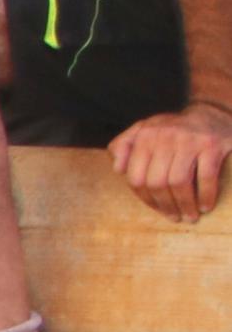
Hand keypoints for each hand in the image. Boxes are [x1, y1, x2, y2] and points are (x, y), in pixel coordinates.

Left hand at [110, 100, 231, 221]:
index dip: (145, 199)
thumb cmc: (173, 130)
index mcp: (145, 136)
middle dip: (166, 205)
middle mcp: (164, 136)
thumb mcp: (144, 131)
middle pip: (156, 182)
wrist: (213, 113)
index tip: (157, 209)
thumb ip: (124, 146)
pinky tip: (205, 206)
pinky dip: (206, 195)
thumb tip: (117, 169)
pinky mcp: (212, 145)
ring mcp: (189, 140)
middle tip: (175, 217)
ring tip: (189, 216)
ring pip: (179, 182)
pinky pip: (206, 177)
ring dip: (185, 204)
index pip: (136, 177)